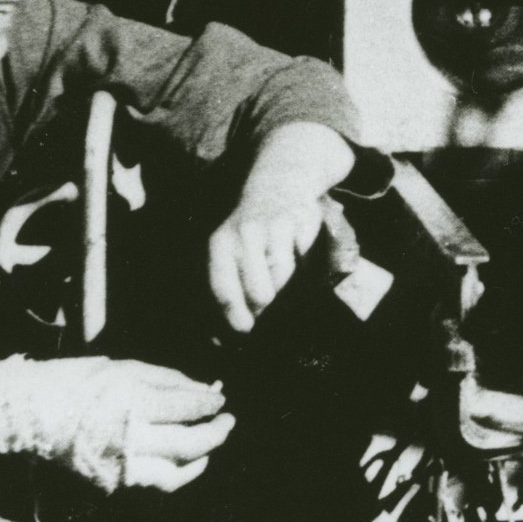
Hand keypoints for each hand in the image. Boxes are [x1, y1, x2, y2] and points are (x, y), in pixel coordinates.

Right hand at [0, 356, 232, 493]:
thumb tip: (204, 390)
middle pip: (189, 443)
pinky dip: (176, 475)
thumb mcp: (122, 368)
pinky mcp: (109, 484)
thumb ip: (166, 379)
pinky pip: (153, 485)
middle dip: (216, 433)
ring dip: (200, 460)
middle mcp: (128, 438)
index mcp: (131, 401)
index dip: (210, 403)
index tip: (221, 399)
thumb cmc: (74, 381)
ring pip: (175, 473)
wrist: (24, 417)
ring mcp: (118, 466)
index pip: (187, 406)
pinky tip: (185, 462)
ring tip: (211, 446)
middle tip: (228, 422)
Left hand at [209, 181, 325, 331]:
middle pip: (259, 294)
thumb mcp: (228, 250)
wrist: (280, 180)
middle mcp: (244, 234)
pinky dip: (303, 268)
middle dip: (264, 308)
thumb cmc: (250, 228)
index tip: (244, 334)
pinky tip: (298, 256)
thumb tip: (217, 340)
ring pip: (283, 280)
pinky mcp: (301, 224)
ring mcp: (275, 228)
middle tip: (265, 307)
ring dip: (284, 287)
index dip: (234, 320)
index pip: (224, 292)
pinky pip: (304, 263)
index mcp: (220, 244)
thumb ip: (225, 289)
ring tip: (280, 276)